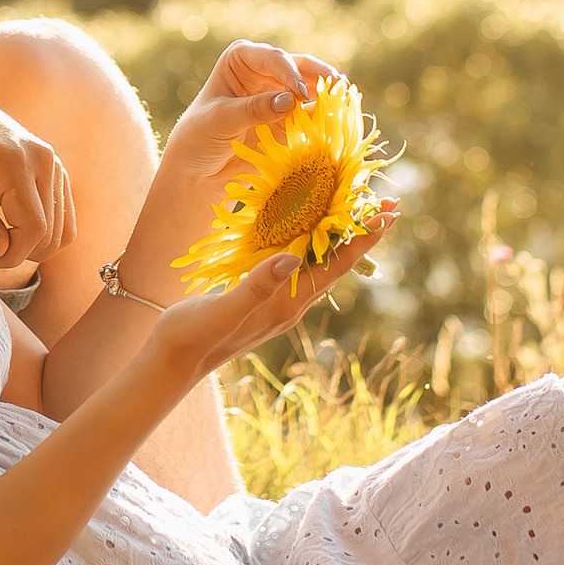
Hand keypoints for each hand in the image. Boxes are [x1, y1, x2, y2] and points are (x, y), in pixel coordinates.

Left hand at [0, 82, 75, 269]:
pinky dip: (42, 232)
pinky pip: (62, 215)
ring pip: (61, 228)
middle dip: (19, 254)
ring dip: (32, 246)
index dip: (12, 256)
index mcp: (14, 162)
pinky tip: (11, 230)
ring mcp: (53, 162)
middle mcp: (43, 159)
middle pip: (50, 232)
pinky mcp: (55, 168)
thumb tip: (1, 250)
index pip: (33, 227)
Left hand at [126, 42, 364, 279]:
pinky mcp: (290, 119)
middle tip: (339, 86)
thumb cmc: (199, 137)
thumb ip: (254, 109)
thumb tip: (291, 100)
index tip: (301, 94)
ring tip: (346, 99)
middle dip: (318, 75)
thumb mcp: (221, 121)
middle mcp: (264, 71)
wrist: (198, 170)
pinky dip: (326, 115)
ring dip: (328, 92)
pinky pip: (313, 113)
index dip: (290, 73)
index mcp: (241, 59)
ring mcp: (279, 94)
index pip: (272, 58)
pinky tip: (340, 118)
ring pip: (311, 86)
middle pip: (298, 66)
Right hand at [143, 219, 390, 388]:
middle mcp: (290, 302)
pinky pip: (296, 263)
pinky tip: (306, 229)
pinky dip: (310, 241)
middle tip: (390, 203)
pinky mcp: (260, 296)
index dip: (363, 239)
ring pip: (319, 261)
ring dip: (341, 235)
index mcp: (287, 303)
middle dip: (362, 233)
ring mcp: (277, 300)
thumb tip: (292, 259)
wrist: (172, 362)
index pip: (336, 266)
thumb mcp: (225, 310)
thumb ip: (257, 285)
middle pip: (337, 262)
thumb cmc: (195, 336)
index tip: (389, 212)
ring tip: (359, 210)